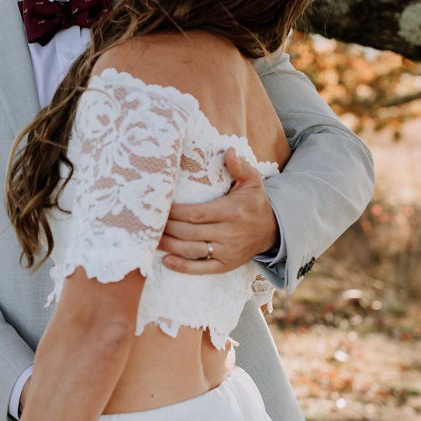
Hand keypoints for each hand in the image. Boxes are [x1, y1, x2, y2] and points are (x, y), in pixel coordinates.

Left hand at [158, 147, 276, 273]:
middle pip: (190, 232)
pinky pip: (203, 269)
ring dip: (169, 245)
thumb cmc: (255, 203)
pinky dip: (183, 267)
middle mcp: (230, 233)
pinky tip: (166, 260)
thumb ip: (240, 167)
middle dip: (167, 228)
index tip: (159, 207)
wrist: (273, 230)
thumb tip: (229, 151)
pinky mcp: (227, 265)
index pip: (197, 213)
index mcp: (232, 211)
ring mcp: (228, 251)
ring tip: (150, 238)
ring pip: (193, 250)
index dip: (175, 213)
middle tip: (148, 222)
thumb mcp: (253, 182)